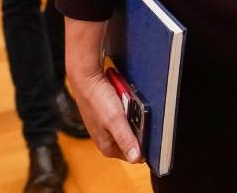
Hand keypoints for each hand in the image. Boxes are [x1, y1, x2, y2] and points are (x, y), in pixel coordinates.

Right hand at [66, 18, 143, 163]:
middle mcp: (107, 140)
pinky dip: (126, 106)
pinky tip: (124, 98)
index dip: (144, 145)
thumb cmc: (97, 99)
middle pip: (132, 138)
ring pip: (129, 124)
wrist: (86, 78)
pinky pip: (124, 113)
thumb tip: (136, 158)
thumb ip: (126, 139)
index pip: (134, 155)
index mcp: (108, 147)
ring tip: (127, 101)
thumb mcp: (115, 120)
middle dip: (138, 126)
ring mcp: (107, 127)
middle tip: (136, 112)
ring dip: (132, 114)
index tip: (150, 132)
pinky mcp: (108, 115)